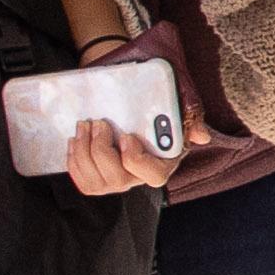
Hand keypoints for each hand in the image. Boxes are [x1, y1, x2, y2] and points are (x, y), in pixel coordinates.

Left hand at [56, 30, 184, 194]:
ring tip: (82, 126)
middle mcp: (140, 175)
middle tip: (96, 123)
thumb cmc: (155, 94)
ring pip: (96, 182)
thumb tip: (200, 136)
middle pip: (117, 179)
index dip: (135, 160)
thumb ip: (189, 113)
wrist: (131, 92)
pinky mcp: (98, 178)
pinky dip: (74, 162)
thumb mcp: (177, 97)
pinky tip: (75, 141)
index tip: (125, 135)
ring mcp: (118, 179)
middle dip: (100, 151)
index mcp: (165, 160)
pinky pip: (84, 182)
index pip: (153, 175)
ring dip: (83, 154)